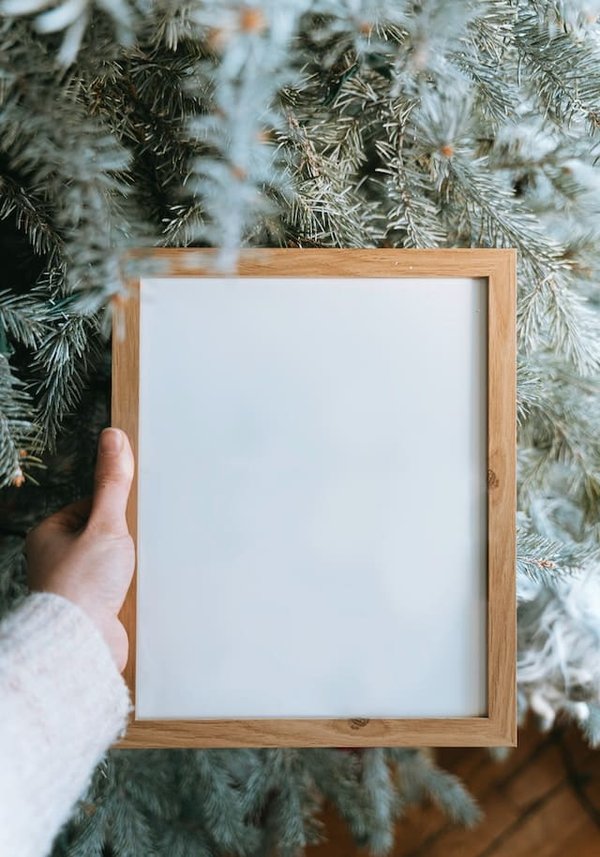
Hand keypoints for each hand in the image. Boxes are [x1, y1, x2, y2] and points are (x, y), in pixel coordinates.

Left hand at [26, 428, 134, 671]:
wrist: (81, 645)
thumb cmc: (82, 584)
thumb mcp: (104, 523)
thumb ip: (112, 482)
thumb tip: (112, 437)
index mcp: (49, 535)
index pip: (90, 506)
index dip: (114, 508)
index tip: (128, 515)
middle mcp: (57, 560)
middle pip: (102, 535)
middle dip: (124, 539)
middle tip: (136, 543)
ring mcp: (74, 586)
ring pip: (111, 563)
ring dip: (128, 566)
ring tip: (136, 570)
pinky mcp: (92, 609)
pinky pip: (117, 589)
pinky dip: (131, 588)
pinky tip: (139, 591)